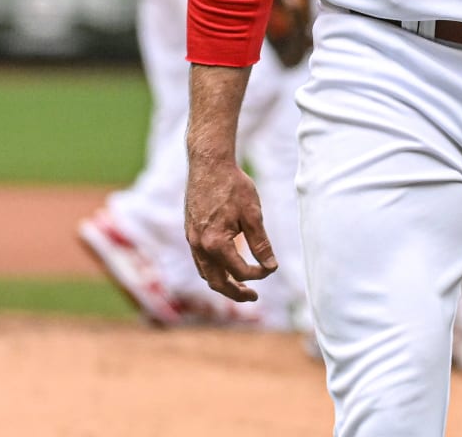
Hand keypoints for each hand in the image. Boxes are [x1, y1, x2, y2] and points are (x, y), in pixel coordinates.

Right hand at [185, 155, 276, 301]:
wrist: (209, 163)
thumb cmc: (233, 185)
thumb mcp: (252, 214)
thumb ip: (260, 243)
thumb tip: (271, 266)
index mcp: (216, 243)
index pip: (239, 272)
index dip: (259, 274)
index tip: (271, 267)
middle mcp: (199, 246)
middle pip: (217, 282)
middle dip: (235, 293)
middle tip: (253, 298)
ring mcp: (192, 240)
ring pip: (205, 273)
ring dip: (222, 283)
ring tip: (239, 286)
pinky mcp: (190, 232)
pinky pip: (199, 260)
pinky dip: (212, 269)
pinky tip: (225, 265)